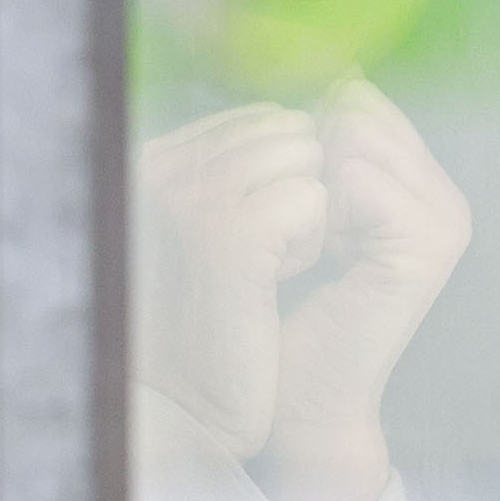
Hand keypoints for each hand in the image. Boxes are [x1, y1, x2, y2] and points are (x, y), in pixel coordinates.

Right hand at [135, 103, 327, 461]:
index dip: (292, 177)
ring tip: (268, 273)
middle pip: (291, 128)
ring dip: (312, 217)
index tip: (257, 242)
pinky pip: (313, 199)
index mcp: (153, 160)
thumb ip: (259, 160)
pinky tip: (275, 283)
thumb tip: (346, 89)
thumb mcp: (229, 223)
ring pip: (308, 159)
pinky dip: (313, 241)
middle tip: (268, 260)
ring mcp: (190, 197)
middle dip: (305, 190)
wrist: (204, 411)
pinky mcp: (226, 234)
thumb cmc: (223, 321)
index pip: (265, 117)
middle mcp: (160, 167)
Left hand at [272, 78, 468, 442]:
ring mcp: (446, 219)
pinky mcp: (427, 243)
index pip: (359, 100)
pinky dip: (317, 215)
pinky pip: (351, 179)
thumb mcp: (309, 209)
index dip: (307, 146)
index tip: (306, 218)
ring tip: (317, 250)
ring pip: (351, 136)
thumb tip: (338, 68)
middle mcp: (447, 198)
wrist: (301, 401)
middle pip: (355, 110)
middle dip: (310, 163)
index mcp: (424, 185)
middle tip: (309, 237)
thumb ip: (328, 143)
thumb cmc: (289, 314)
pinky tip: (326, 262)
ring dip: (311, 189)